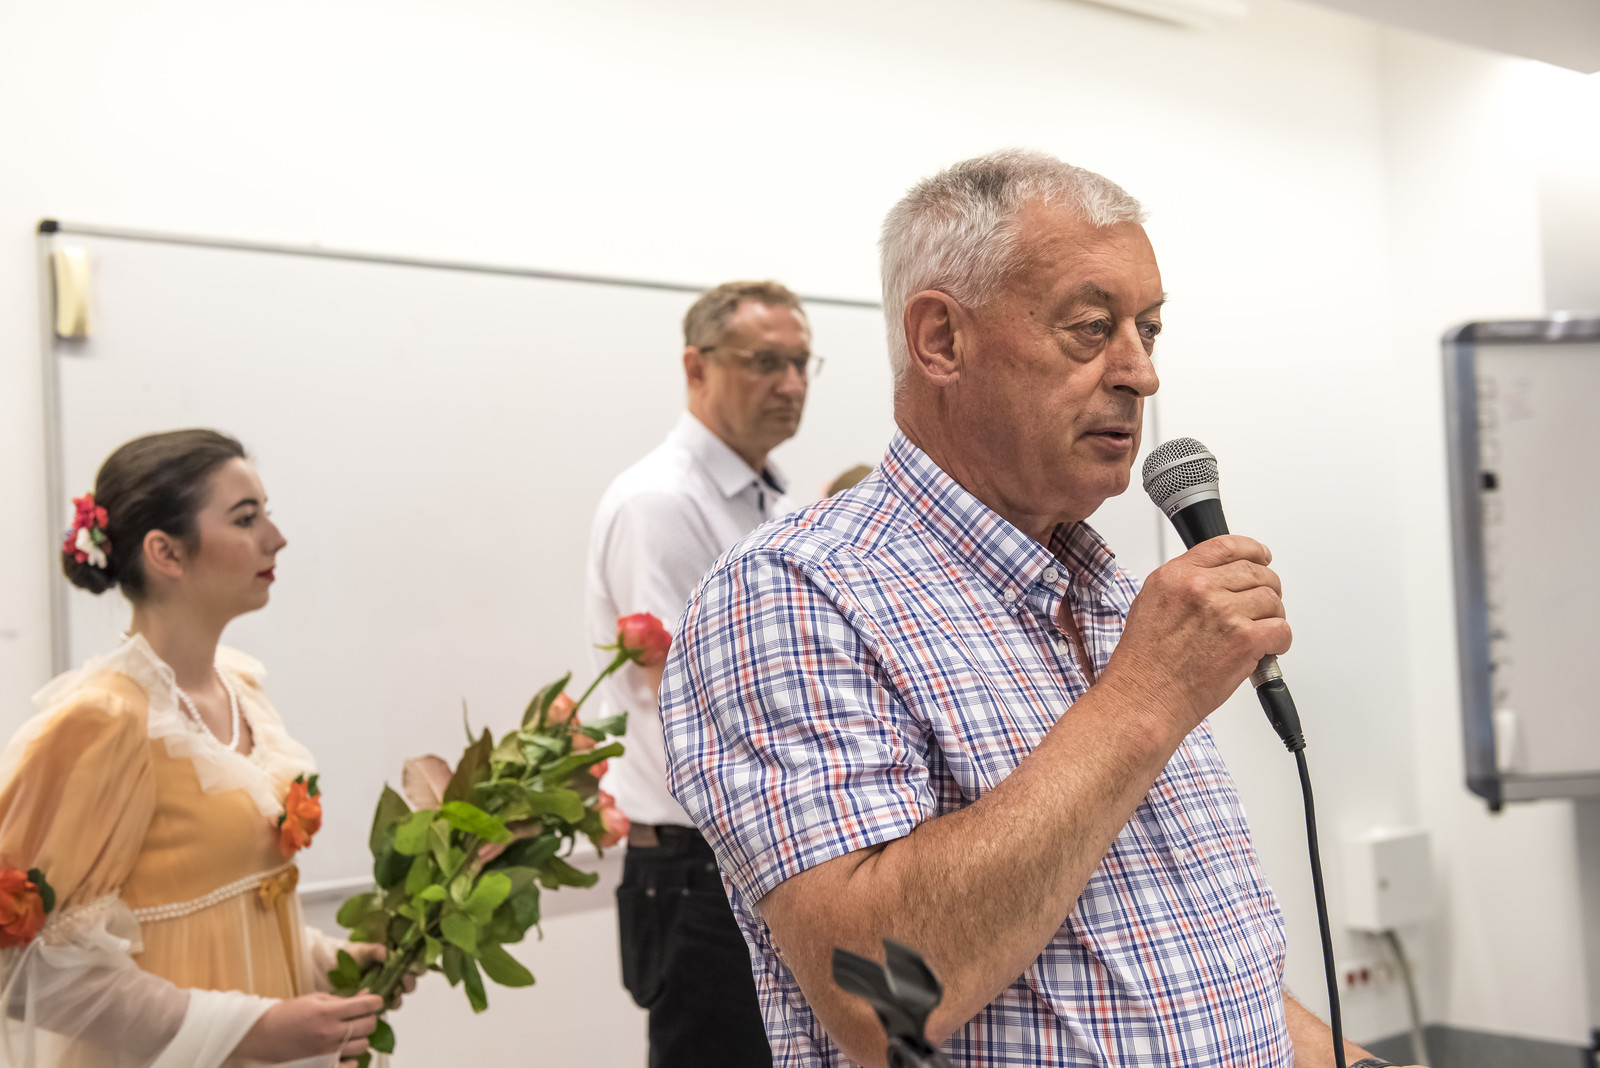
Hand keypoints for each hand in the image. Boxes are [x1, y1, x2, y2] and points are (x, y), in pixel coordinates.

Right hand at [234, 992, 382, 1065]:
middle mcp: (330, 1033)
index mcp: (328, 1012)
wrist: (264, 1035)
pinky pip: (352, 1065)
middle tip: (361, 1016)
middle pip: (369, 1026)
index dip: (376, 1002)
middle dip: (369, 1018)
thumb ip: (344, 999)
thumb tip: (368, 996)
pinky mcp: (323, 1066)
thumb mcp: (316, 999)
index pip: (367, 1006)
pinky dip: (352, 1058)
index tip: (375, 1001)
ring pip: (364, 1045)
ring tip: (350, 1032)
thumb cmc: (288, 1014)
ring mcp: (328, 1052)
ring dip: (360, 1037)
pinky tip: (344, 1050)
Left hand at [345, 942, 419, 1008]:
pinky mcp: (370, 1008)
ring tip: (389, 995)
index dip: (417, 968)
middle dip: (408, 983)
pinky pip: (380, 1013)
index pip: (414, 966)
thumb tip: (390, 955)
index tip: (413, 968)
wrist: (326, 969)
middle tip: (403, 980)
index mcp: (394, 963)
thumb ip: (377, 951)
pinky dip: (380, 1012)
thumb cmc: (348, 956)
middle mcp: (392, 980)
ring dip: (396, 998)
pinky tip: (376, 1008)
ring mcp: (382, 994)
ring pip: (397, 1000)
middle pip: (409, 985)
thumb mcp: (362, 950)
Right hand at [1101, 534, 1289, 734]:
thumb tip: (1214, 581)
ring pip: (1272, 600)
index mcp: (1176, 575)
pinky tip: (1267, 648)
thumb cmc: (1144, 662)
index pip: (1227, 546)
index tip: (1262, 556)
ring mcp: (1224, 612)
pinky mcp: (1244, 640)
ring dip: (1273, 616)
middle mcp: (1200, 588)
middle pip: (1255, 572)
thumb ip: (1183, 585)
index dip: (1252, 550)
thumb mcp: (1151, 604)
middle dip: (1267, 588)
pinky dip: (1280, 640)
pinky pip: (1281, 629)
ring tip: (1260, 632)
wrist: (1144, 697)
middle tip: (1263, 605)